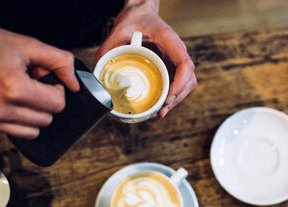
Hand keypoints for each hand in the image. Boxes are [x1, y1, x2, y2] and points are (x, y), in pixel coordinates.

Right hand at [0, 19, 79, 138]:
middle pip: (47, 119)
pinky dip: (18, 121)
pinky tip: (8, 102)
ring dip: (34, 115)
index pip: (57, 105)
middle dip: (46, 102)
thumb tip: (75, 83)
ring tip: (21, 94)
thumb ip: (59, 61)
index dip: (57, 91)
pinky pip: (14, 133)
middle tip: (32, 85)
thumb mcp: (27, 44)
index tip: (47, 82)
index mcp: (14, 87)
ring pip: (33, 131)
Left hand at [95, 0, 196, 117]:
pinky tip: (160, 105)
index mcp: (170, 41)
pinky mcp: (172, 66)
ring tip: (160, 112)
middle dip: (177, 98)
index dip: (180, 84)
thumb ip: (108, 48)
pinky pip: (178, 83)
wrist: (141, 13)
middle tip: (160, 112)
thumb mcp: (118, 29)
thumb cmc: (134, 19)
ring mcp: (176, 60)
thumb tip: (99, 71)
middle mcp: (177, 51)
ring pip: (186, 84)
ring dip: (176, 100)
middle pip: (188, 80)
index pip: (185, 65)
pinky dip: (172, 96)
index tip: (168, 98)